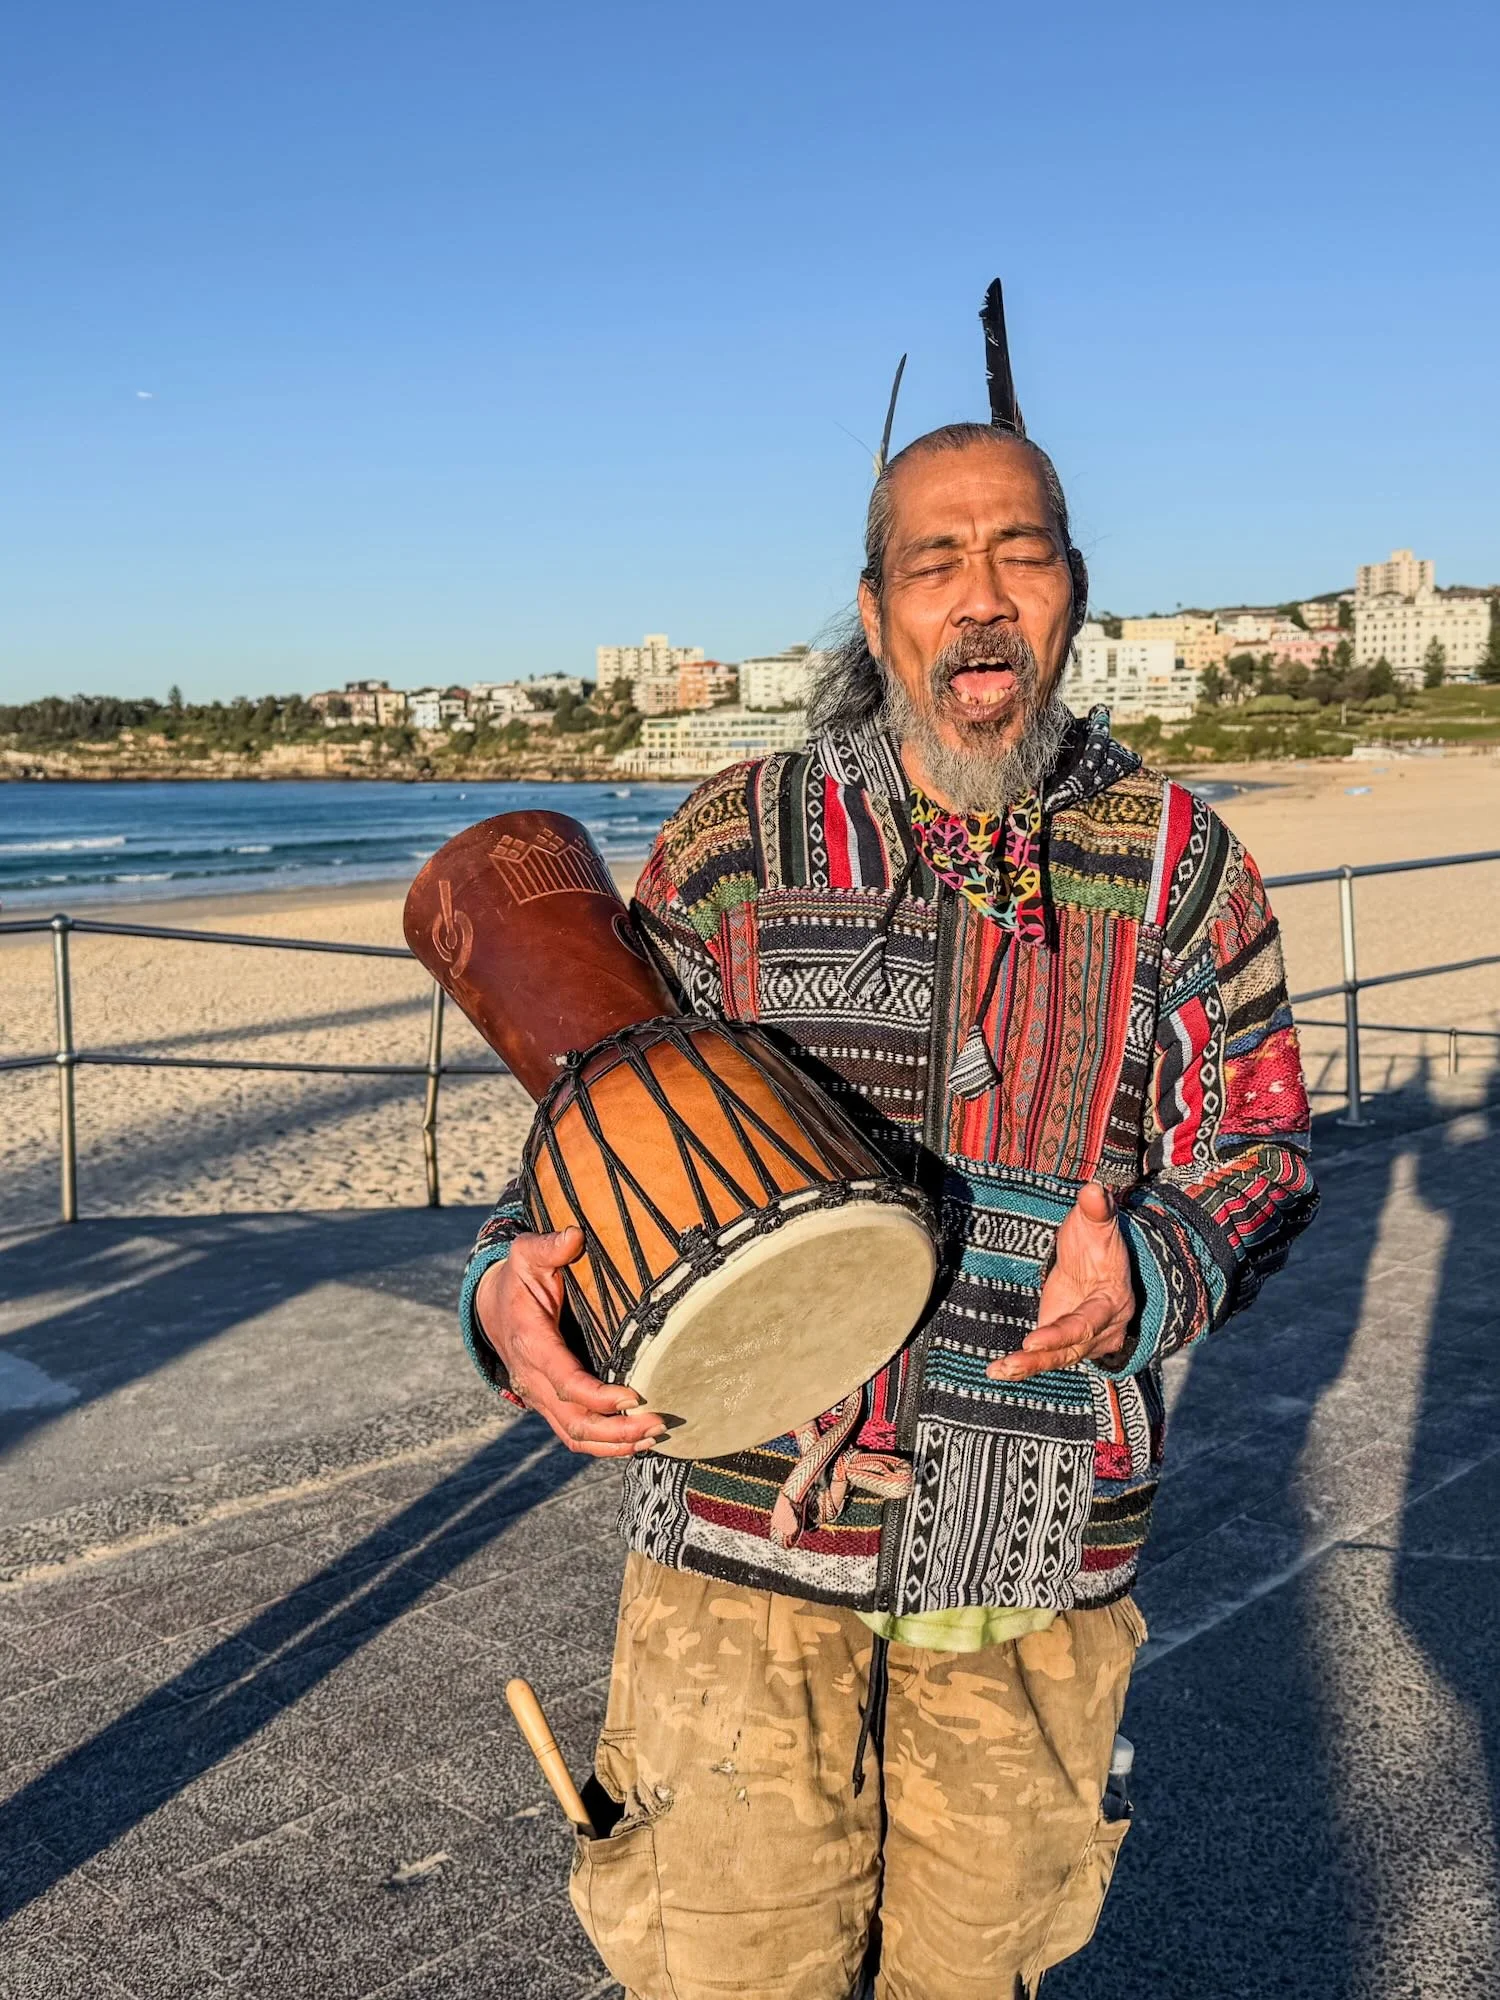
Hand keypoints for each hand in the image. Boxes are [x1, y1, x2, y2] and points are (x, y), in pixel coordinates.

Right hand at [474, 1228, 665, 1457]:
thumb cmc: (518, 1278)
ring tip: (655, 1437)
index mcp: (532, 1343)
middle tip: (659, 1423)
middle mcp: (534, 1378)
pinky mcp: (551, 1404)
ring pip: (575, 1435)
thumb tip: (574, 1236)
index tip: (636, 1396)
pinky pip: (575, 1435)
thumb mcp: (528, 1254)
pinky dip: (605, 1445)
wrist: (491, 1306)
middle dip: (618, 1430)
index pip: (566, 1380)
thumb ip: (549, 1246)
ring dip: (615, 1443)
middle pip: (575, 1421)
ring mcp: (541, 1396)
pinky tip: (636, 1442)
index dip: (600, 1396)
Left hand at [987, 1183, 1133, 1381]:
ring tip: (998, 1371)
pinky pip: (1046, 1358)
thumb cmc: (1098, 1244)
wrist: (1102, 1264)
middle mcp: (1101, 1328)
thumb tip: (1095, 1189)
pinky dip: (1023, 1365)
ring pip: (1058, 1358)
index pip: (1088, 1320)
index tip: (1034, 1338)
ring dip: (1028, 1366)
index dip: (1064, 1332)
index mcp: (1112, 1300)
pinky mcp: (1064, 1343)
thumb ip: (1097, 1211)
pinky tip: (996, 1370)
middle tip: (1012, 1362)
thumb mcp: (1098, 1226)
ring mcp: (1083, 1340)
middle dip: (1042, 1357)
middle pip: (1072, 1347)